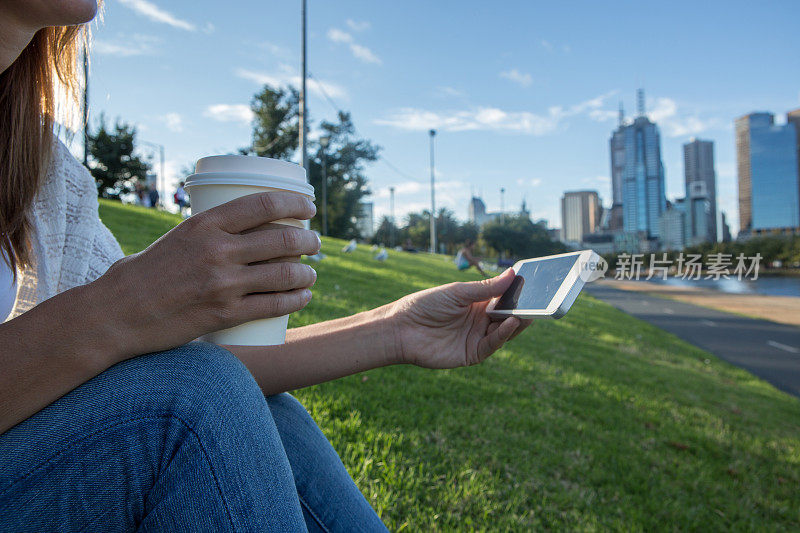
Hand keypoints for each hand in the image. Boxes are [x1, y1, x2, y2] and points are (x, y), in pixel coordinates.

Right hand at [89, 192, 320, 358]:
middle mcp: (217, 250)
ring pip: (284, 273)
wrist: (118, 314)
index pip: (263, 204)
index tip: (309, 207)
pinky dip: (296, 300)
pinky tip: (304, 297)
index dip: (294, 203)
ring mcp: (223, 284)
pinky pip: (274, 305)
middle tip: (315, 243)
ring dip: (307, 273)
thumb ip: (210, 233)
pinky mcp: (225, 314)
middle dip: (308, 240)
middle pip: (282, 239)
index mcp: (205, 224)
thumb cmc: (145, 274)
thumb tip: (245, 230)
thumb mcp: (177, 238)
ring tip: (311, 273)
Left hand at [389, 269, 531, 368]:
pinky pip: (492, 345)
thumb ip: (486, 287)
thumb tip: (512, 273)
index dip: (517, 294)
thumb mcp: (458, 292)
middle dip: (522, 310)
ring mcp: (476, 338)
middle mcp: (479, 321)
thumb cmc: (425, 305)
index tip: (534, 286)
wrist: (401, 329)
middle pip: (507, 317)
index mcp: (476, 304)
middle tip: (539, 302)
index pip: (503, 299)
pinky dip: (503, 334)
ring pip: (504, 332)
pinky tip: (511, 322)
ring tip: (527, 312)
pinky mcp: (471, 354)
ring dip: (516, 323)